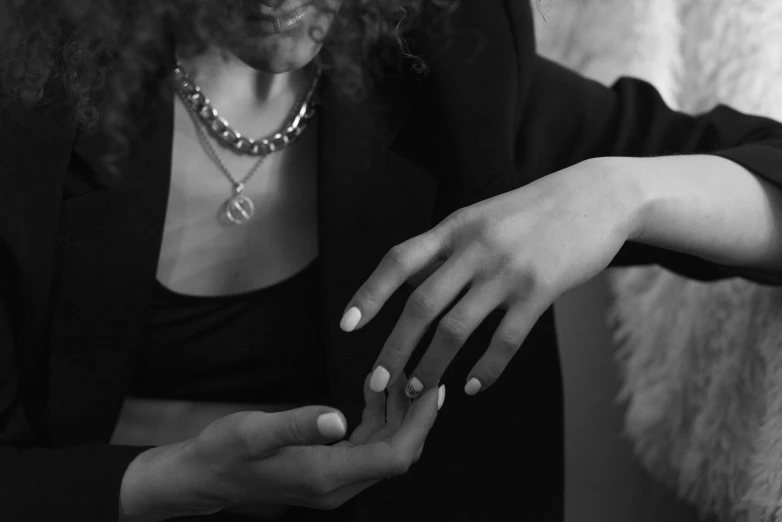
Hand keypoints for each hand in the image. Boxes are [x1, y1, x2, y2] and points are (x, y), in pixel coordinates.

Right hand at [183, 372, 443, 513]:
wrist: (205, 476)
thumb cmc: (226, 453)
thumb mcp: (254, 432)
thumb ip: (297, 424)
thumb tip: (338, 419)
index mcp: (327, 476)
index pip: (395, 457)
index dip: (420, 425)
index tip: (434, 392)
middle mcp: (338, 485)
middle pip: (397, 454)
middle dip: (415, 416)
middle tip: (423, 375)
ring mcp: (335, 480)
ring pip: (384, 449)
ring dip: (397, 414)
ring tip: (397, 375)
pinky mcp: (329, 470)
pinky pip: (366, 446)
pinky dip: (377, 418)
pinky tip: (373, 391)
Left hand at [340, 159, 634, 396]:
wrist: (595, 196)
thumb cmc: (531, 211)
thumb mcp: (480, 218)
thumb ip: (444, 249)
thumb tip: (406, 286)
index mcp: (455, 228)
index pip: (399, 260)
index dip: (370, 294)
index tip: (347, 326)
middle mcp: (475, 248)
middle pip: (421, 305)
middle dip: (394, 348)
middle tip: (377, 381)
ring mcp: (508, 271)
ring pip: (457, 329)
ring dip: (433, 366)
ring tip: (420, 392)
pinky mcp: (540, 291)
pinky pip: (506, 339)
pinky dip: (487, 368)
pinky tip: (474, 386)